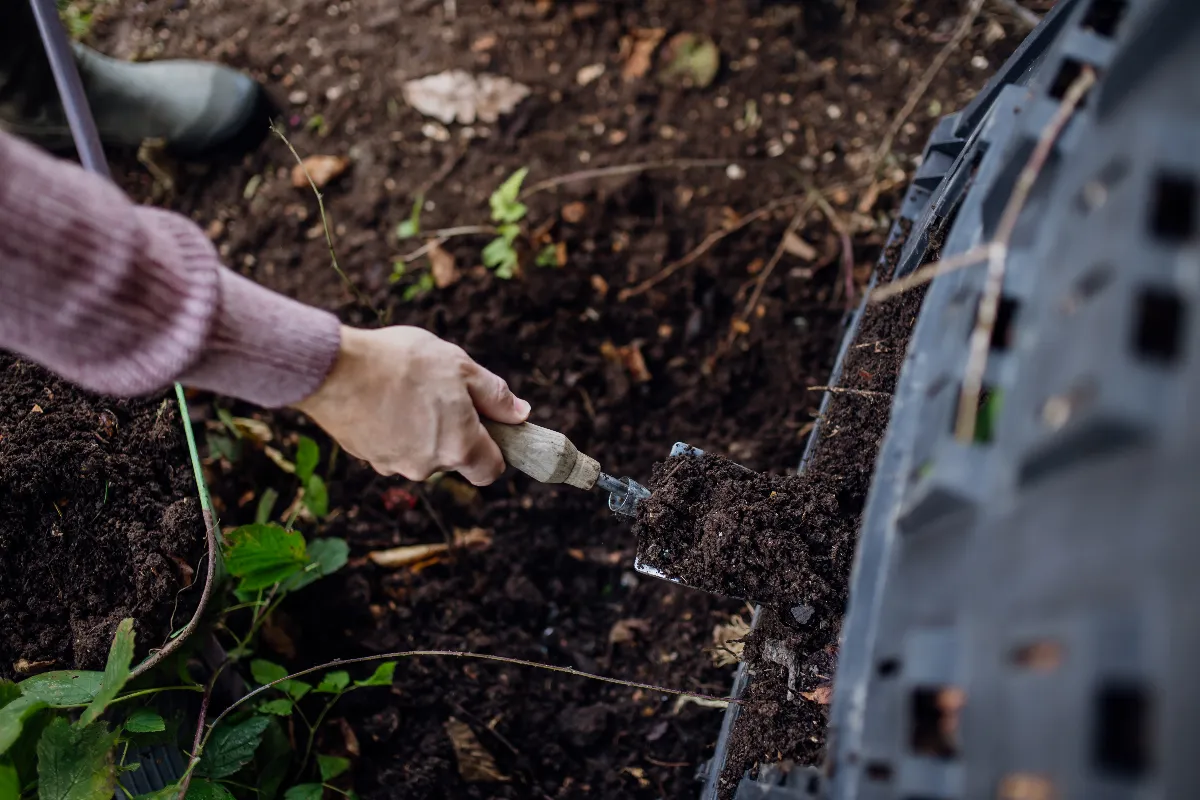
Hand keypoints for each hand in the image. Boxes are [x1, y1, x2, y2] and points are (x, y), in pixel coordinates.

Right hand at [293, 325, 529, 483]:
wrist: (335, 368)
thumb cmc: (404, 362)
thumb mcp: (461, 367)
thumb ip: (495, 396)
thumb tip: (520, 413)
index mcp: (459, 447)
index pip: (490, 470)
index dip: (494, 449)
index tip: (486, 424)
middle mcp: (428, 467)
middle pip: (453, 458)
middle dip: (452, 431)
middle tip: (439, 391)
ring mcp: (394, 465)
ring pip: (420, 452)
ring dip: (420, 428)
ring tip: (405, 389)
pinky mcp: (366, 457)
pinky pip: (391, 446)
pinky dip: (392, 427)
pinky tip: (381, 397)